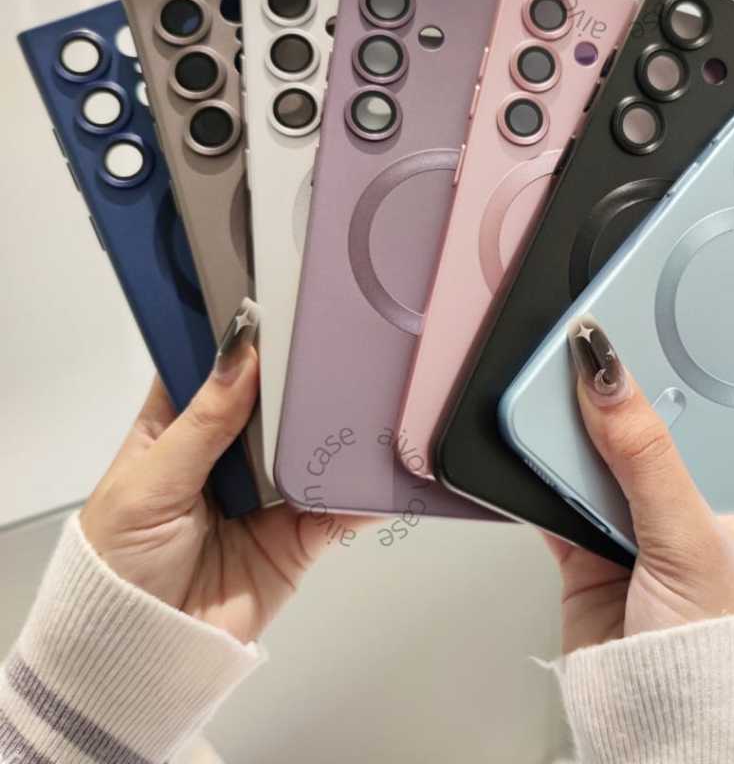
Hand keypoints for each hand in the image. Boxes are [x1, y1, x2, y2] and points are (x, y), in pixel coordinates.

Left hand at [80, 299, 363, 644]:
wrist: (144, 657)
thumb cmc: (119, 566)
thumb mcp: (150, 485)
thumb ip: (203, 423)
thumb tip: (242, 356)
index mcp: (178, 430)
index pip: (212, 370)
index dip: (240, 341)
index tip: (278, 305)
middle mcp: (227, 453)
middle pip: (273, 401)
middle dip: (301, 378)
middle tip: (339, 342)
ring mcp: (269, 491)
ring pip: (312, 445)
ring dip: (338, 427)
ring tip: (372, 392)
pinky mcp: (301, 533)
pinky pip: (341, 504)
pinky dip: (365, 488)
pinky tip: (385, 464)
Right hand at [545, 317, 733, 653]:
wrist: (663, 739)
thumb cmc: (723, 662)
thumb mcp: (691, 539)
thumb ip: (646, 456)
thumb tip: (612, 379)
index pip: (720, 418)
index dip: (685, 381)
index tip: (648, 341)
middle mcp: (703, 514)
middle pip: (656, 435)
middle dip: (623, 408)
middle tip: (595, 361)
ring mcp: (646, 534)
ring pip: (605, 464)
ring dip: (579, 439)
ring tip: (559, 396)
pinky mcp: (595, 555)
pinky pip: (564, 500)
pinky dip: (545, 479)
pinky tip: (536, 449)